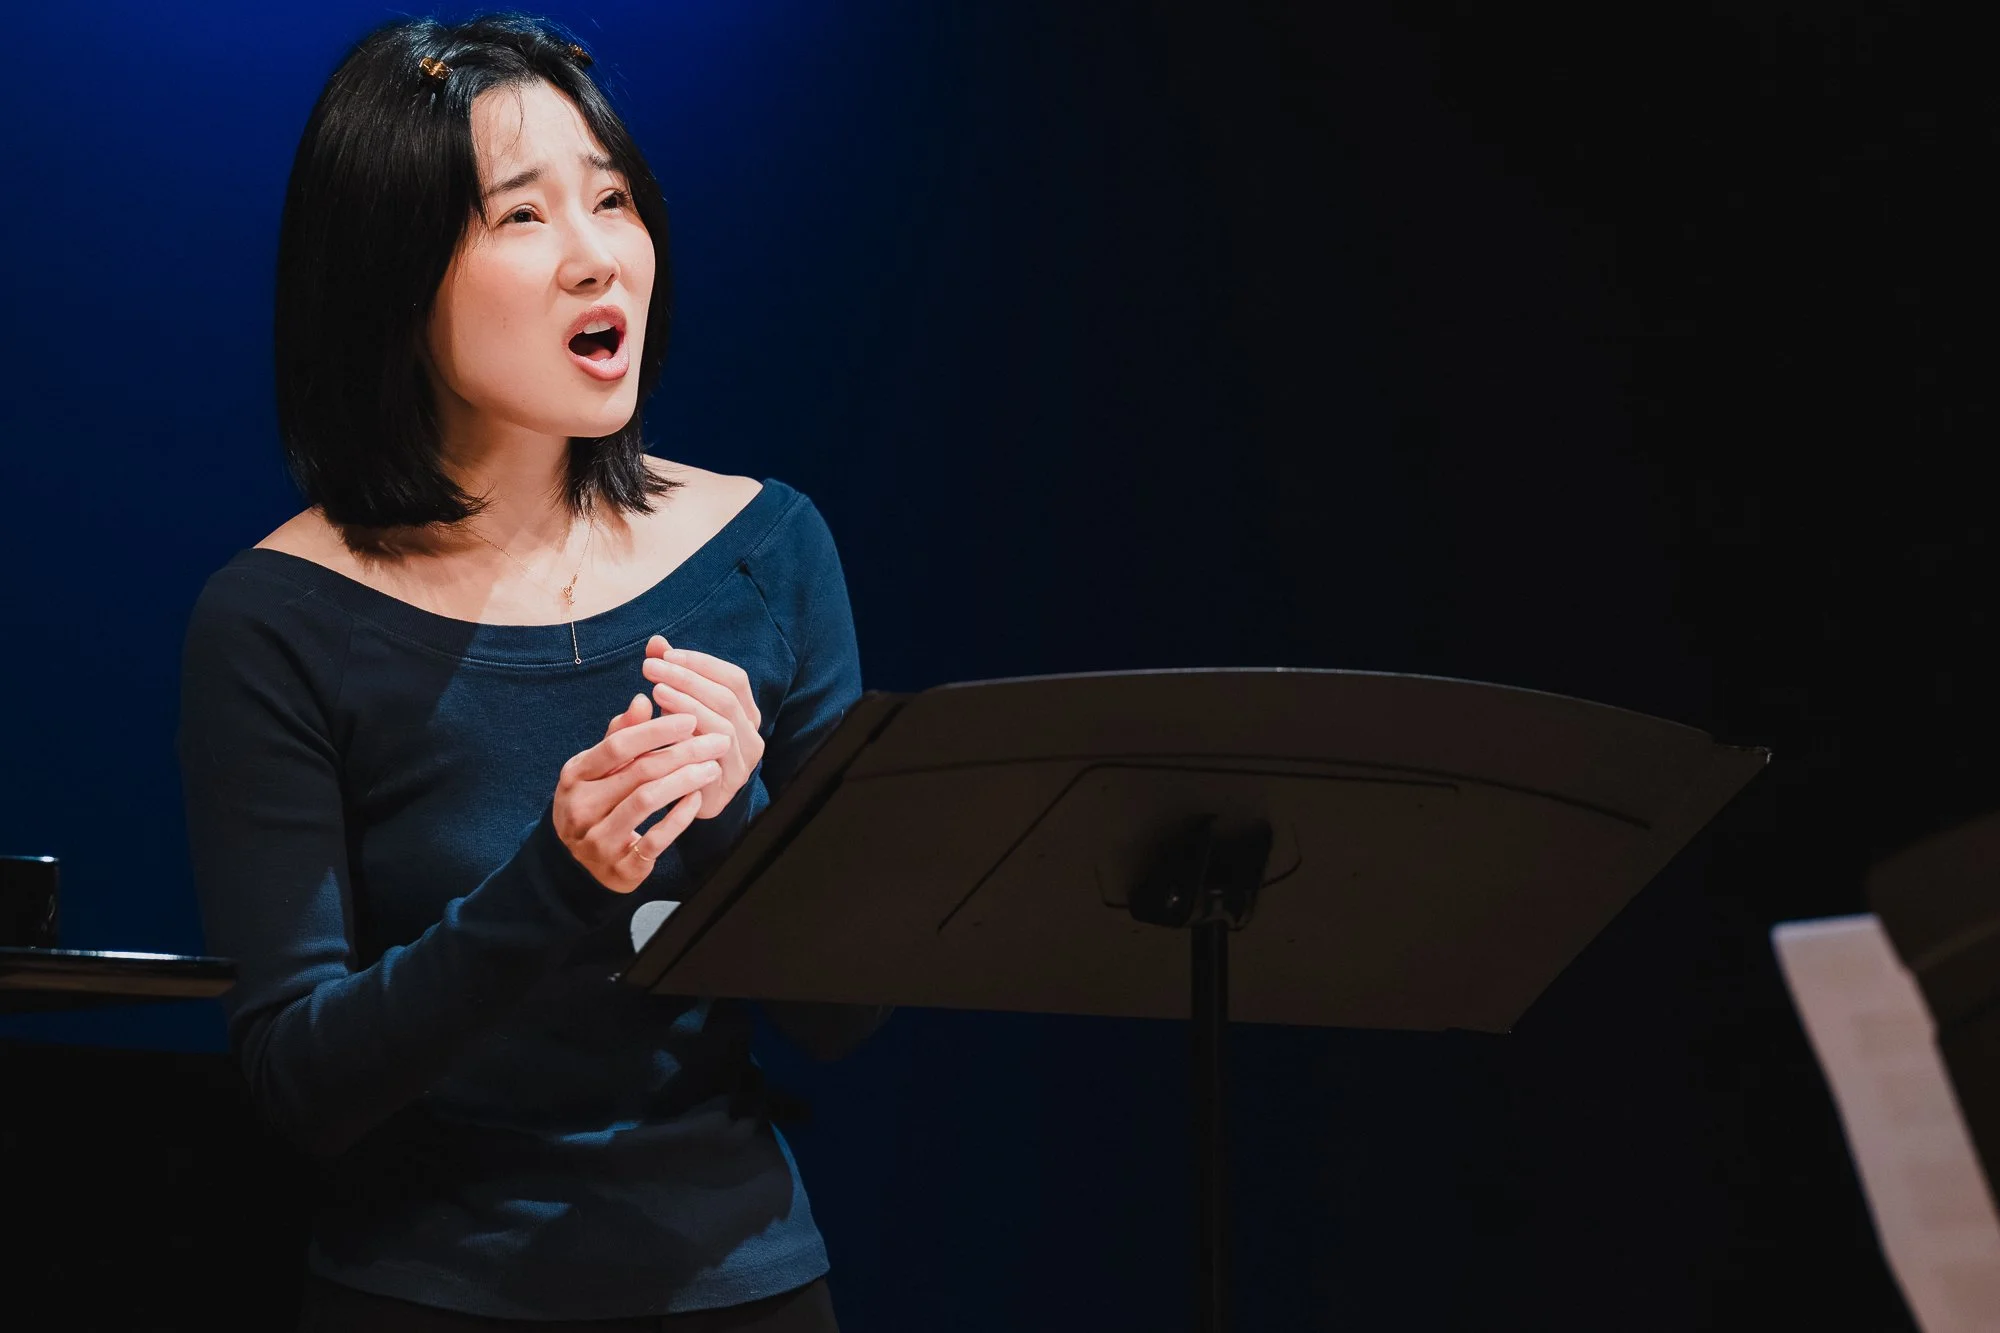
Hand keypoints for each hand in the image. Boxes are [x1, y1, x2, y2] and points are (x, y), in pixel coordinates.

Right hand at [551, 692, 732, 893]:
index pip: (618, 745)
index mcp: (575, 775)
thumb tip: (642, 700)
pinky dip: (680, 816)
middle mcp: (581, 806)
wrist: (576, 862)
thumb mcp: (597, 768)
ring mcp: (598, 839)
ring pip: (648, 801)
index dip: (656, 730)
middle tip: (717, 741)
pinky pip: (656, 838)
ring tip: (712, 767)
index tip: (689, 718)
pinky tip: (698, 798)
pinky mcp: (621, 866)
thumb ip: (620, 735)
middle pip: (639, 771)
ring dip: (685, 780)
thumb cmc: (595, 801)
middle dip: (683, 752)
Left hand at [638, 635, 764, 819]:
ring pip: (722, 727)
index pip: (734, 679)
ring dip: (687, 705)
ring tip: (656, 691)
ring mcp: (742, 765)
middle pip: (727, 699)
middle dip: (688, 679)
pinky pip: (710, 759)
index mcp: (746, 715)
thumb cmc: (675, 748)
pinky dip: (687, 739)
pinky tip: (661, 727)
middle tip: (652, 668)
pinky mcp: (724, 789)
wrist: (676, 801)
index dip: (702, 663)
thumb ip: (668, 675)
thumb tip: (656, 641)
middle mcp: (752, 738)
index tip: (666, 653)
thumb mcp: (671, 707)